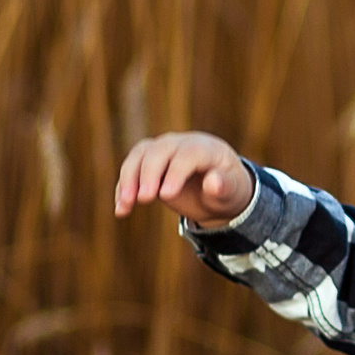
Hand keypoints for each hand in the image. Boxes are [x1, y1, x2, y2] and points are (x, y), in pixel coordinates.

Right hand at [114, 132, 254, 226]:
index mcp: (207, 147)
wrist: (218, 188)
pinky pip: (131, 169)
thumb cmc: (228, 189)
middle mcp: (182, 143)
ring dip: (129, 179)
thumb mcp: (233, 191)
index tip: (166, 196)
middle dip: (149, 173)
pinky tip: (122, 210)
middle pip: (159, 150)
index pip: (188, 154)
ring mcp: (163, 150)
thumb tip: (213, 182)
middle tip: (145, 199)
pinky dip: (123, 188)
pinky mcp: (149, 162)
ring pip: (140, 155)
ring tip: (126, 205)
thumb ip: (225, 186)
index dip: (176, 172)